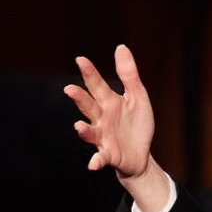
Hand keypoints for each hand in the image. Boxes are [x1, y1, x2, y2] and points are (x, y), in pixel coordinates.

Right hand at [64, 45, 156, 181]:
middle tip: (70, 89)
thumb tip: (120, 47)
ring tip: (78, 127)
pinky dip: (96, 161)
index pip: (96, 85)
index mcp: (109, 102)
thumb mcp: (137, 96)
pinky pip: (101, 157)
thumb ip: (128, 74)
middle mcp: (102, 118)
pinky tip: (93, 164)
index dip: (89, 73)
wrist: (141, 154)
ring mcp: (103, 137)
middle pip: (89, 106)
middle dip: (80, 99)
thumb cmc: (135, 124)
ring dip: (84, 130)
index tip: (80, 59)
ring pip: (91, 132)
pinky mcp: (109, 154)